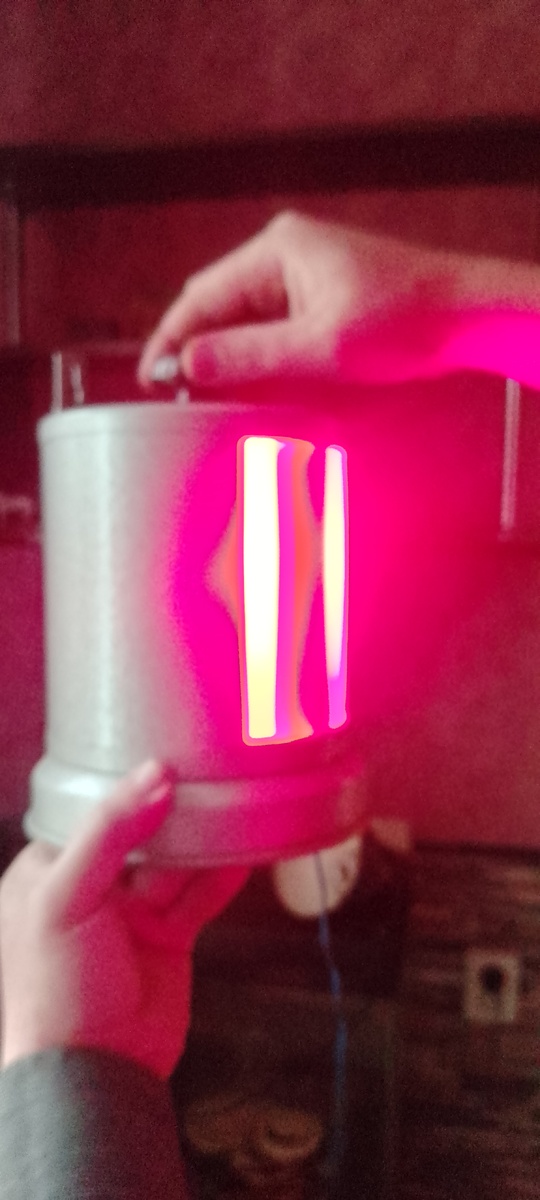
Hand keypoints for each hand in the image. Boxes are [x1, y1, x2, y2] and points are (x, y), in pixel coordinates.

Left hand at [0, 761, 246, 1078]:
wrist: (94, 1074)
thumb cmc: (57, 989)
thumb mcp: (66, 898)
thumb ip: (108, 832)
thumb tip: (154, 774)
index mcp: (47, 869)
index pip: (88, 810)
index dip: (122, 782)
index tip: (161, 746)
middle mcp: (91, 886)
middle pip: (140, 830)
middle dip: (172, 806)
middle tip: (208, 767)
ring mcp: (132, 912)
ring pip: (176, 859)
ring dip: (204, 836)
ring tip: (237, 799)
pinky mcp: (170, 936)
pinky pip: (201, 895)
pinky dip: (224, 874)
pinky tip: (248, 847)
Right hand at [138, 210, 461, 388]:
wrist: (470, 316)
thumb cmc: (406, 322)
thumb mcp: (320, 348)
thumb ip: (249, 356)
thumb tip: (186, 364)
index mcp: (279, 249)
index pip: (201, 296)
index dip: (171, 341)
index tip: (151, 381)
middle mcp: (286, 253)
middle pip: (219, 306)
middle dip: (198, 352)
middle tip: (180, 398)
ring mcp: (305, 273)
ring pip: (245, 320)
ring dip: (230, 359)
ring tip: (215, 400)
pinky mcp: (323, 295)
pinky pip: (274, 327)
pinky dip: (260, 357)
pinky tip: (256, 388)